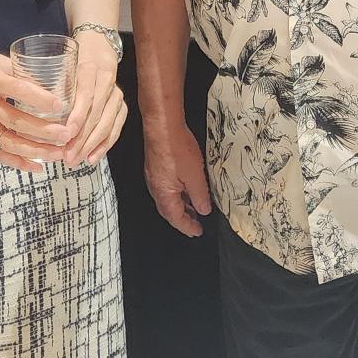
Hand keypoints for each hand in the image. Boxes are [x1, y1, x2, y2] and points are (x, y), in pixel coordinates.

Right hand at [0, 41, 67, 172]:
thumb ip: (19, 70)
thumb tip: (50, 81)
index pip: (17, 90)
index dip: (39, 98)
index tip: (60, 104)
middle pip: (16, 121)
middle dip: (44, 131)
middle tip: (66, 134)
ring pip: (9, 142)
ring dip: (35, 150)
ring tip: (58, 153)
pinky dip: (18, 162)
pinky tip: (38, 166)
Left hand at [57, 40, 126, 166]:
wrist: (99, 49)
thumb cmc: (72, 60)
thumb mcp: (60, 65)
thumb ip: (49, 85)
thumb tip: (28, 110)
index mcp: (89, 68)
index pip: (86, 94)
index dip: (78, 116)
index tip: (66, 133)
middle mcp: (106, 81)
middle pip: (96, 113)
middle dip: (82, 138)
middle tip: (67, 156)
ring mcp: (117, 94)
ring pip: (107, 123)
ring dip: (91, 145)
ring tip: (76, 160)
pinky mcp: (122, 106)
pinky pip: (116, 129)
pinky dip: (104, 145)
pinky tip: (92, 158)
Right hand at [143, 119, 211, 236]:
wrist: (162, 125)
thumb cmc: (177, 149)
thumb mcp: (195, 176)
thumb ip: (200, 196)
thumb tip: (204, 210)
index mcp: (164, 195)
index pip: (176, 219)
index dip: (188, 227)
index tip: (198, 232)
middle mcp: (155, 188)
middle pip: (169, 211)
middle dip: (183, 219)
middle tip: (196, 223)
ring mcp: (154, 176)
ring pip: (167, 199)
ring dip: (180, 205)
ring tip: (194, 206)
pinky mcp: (155, 166)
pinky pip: (166, 187)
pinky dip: (177, 193)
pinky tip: (186, 187)